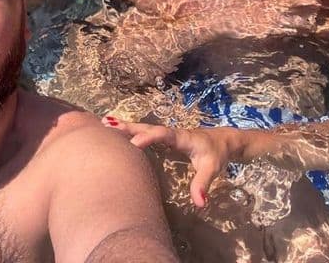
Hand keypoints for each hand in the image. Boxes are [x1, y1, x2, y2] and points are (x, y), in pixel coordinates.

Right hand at [103, 116, 234, 207]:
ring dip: (126, 127)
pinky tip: (116, 132)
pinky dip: (130, 131)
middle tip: (108, 126)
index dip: (148, 138)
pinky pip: (145, 133)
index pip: (162, 135)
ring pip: (144, 129)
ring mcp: (167, 135)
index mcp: (181, 137)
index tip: (133, 143)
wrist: (224, 141)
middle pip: (147, 128)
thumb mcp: (212, 169)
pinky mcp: (164, 139)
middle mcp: (171, 133)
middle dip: (129, 127)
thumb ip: (203, 184)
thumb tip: (199, 203)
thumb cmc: (216, 154)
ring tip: (105, 124)